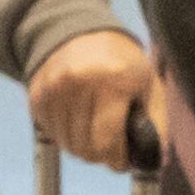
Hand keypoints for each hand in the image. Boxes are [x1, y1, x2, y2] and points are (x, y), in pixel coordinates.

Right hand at [31, 29, 157, 167]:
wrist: (83, 32)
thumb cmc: (122, 63)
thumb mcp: (149, 87)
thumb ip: (156, 125)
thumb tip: (155, 161)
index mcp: (113, 80)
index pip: (107, 142)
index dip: (117, 160)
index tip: (122, 161)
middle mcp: (79, 82)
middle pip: (85, 148)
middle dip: (101, 156)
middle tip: (111, 146)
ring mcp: (54, 88)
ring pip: (67, 145)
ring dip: (82, 147)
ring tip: (95, 130)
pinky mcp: (38, 94)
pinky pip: (52, 134)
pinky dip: (66, 135)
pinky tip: (79, 120)